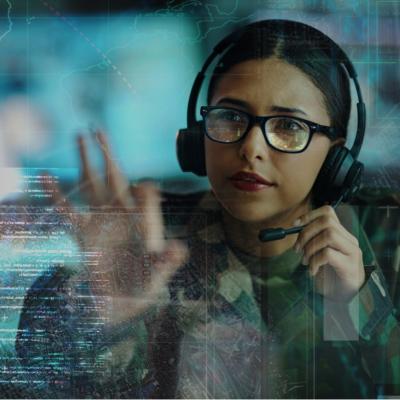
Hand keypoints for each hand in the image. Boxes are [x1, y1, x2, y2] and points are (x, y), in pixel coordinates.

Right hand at [44, 131, 187, 323]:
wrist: (122, 298)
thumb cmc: (144, 284)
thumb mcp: (158, 274)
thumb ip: (167, 261)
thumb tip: (179, 248)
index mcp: (144, 222)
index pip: (146, 200)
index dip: (146, 194)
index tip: (145, 188)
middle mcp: (123, 214)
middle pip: (116, 177)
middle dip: (107, 153)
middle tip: (98, 129)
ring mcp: (102, 219)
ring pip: (91, 184)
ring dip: (84, 160)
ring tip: (77, 136)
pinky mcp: (83, 231)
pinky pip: (67, 210)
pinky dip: (56, 195)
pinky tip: (46, 177)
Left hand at [293, 205, 364, 301]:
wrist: (342, 298)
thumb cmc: (329, 275)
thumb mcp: (318, 253)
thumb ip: (312, 239)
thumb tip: (294, 228)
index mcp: (342, 235)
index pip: (328, 212)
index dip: (309, 215)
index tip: (295, 225)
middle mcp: (349, 240)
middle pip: (327, 222)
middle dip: (306, 233)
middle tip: (297, 249)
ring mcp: (352, 252)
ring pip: (328, 235)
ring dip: (310, 247)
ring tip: (305, 261)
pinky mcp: (350, 266)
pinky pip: (328, 254)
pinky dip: (315, 261)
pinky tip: (312, 271)